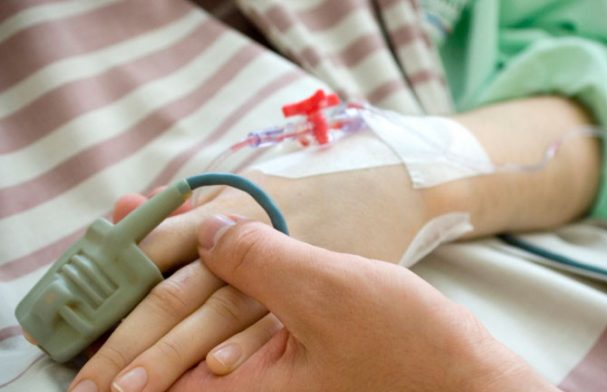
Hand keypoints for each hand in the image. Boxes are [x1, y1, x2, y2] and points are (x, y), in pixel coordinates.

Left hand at [69, 164, 431, 391]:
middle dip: (132, 306)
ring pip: (205, 326)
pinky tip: (211, 248)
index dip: (117, 327)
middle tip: (100, 266)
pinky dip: (220, 278)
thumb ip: (257, 260)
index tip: (91, 286)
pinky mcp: (296, 349)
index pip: (159, 372)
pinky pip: (241, 313)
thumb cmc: (406, 345)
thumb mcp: (325, 292)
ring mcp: (274, 370)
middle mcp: (252, 388)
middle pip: (172, 347)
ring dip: (171, 283)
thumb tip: (205, 229)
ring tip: (140, 243)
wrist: (466, 374)